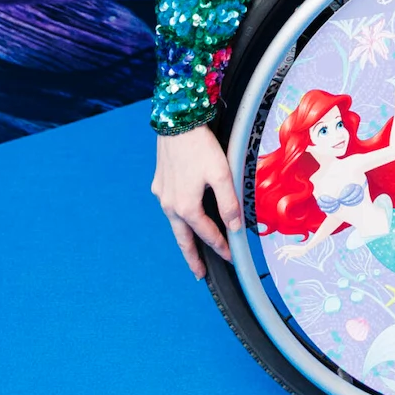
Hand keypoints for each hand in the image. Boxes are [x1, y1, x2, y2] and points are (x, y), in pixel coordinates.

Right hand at [152, 124, 242, 277]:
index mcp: (187, 207)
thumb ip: (228, 203)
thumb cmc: (200, 146)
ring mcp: (162, 195)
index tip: (230, 258)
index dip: (221, 247)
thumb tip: (235, 227)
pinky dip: (177, 217)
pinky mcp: (159, 183)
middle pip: (183, 239)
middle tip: (199, 273)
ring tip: (191, 249)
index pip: (207, 235)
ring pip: (174, 224)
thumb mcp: (221, 174)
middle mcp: (170, 205)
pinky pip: (168, 206)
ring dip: (184, 238)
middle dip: (192, 257)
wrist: (176, 121)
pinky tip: (182, 215)